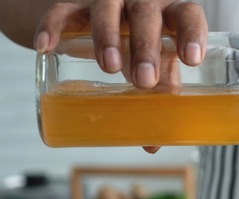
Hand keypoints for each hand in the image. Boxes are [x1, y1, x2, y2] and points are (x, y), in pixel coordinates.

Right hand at [35, 1, 205, 153]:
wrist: (97, 24)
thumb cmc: (139, 49)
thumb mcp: (155, 69)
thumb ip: (159, 98)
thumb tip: (153, 144)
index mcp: (171, 17)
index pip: (187, 16)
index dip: (192, 34)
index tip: (191, 59)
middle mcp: (142, 3)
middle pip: (146, 14)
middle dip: (145, 47)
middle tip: (144, 80)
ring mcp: (108, 1)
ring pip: (107, 9)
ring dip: (108, 36)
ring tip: (110, 67)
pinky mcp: (74, 5)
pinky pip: (61, 10)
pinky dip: (52, 26)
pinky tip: (46, 46)